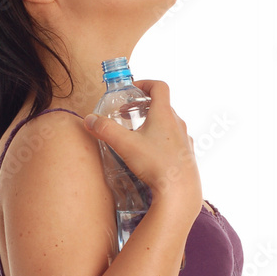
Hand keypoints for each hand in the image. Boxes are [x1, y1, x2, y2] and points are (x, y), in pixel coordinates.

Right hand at [84, 79, 201, 215]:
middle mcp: (177, 124)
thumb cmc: (156, 165)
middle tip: (127, 114)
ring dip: (153, 124)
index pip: (159, 87)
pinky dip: (162, 141)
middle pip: (163, 106)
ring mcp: (185, 140)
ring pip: (169, 124)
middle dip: (144, 107)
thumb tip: (89, 120)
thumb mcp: (125, 145)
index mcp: (164, 114)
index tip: (132, 90)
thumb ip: (105, 130)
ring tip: (138, 135)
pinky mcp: (187, 156)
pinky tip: (152, 155)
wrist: (180, 191)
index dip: (145, 83)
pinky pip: (175, 142)